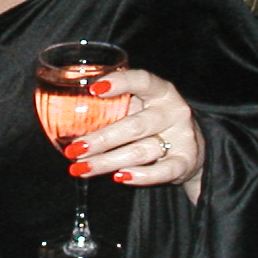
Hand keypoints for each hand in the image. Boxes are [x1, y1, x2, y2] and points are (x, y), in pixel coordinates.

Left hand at [64, 68, 205, 203]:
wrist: (192, 149)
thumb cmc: (152, 123)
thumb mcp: (138, 107)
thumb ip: (113, 107)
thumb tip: (65, 114)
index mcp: (160, 91)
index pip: (143, 80)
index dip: (120, 82)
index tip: (94, 89)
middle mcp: (173, 111)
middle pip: (135, 125)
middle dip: (101, 139)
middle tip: (74, 149)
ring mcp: (182, 137)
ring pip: (141, 151)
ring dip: (108, 161)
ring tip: (82, 167)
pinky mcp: (186, 162)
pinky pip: (163, 171)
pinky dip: (141, 176)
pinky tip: (119, 177)